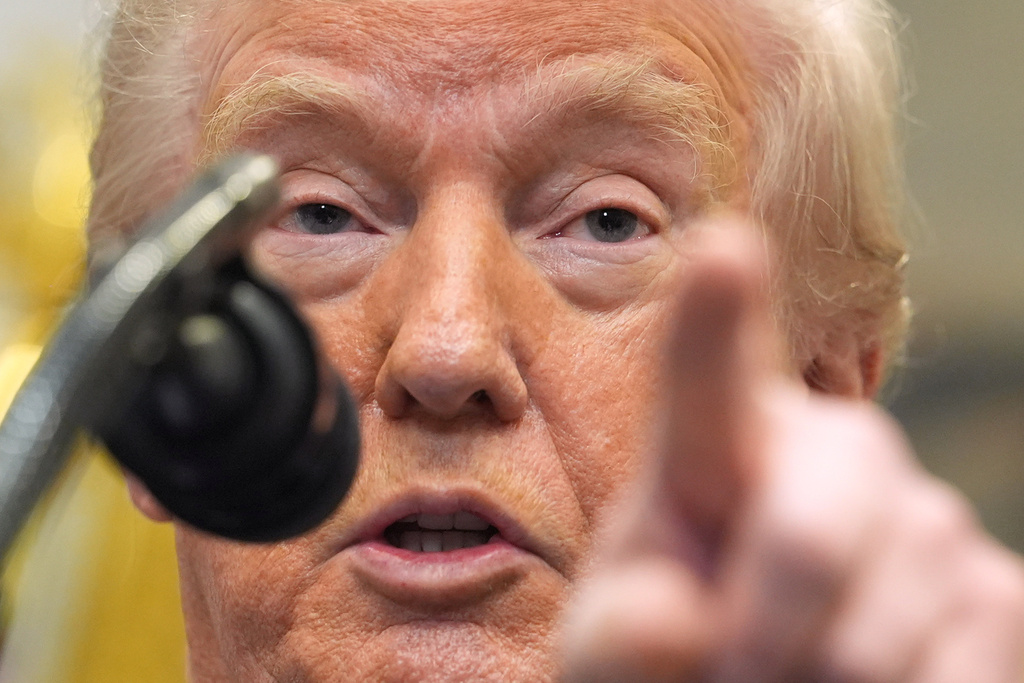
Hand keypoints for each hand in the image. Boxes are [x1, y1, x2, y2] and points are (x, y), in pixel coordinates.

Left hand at [560, 225, 1023, 681]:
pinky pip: (966, 665)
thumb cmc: (669, 649)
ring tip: (791, 679)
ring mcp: (923, 512)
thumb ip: (622, 631)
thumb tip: (677, 621)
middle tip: (729, 679)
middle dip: (759, 638)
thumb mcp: (618, 644)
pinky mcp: (995, 584)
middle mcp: (830, 449)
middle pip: (806, 537)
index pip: (709, 375)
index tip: (720, 248)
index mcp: (719, 442)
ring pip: (880, 629)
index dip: (715, 315)